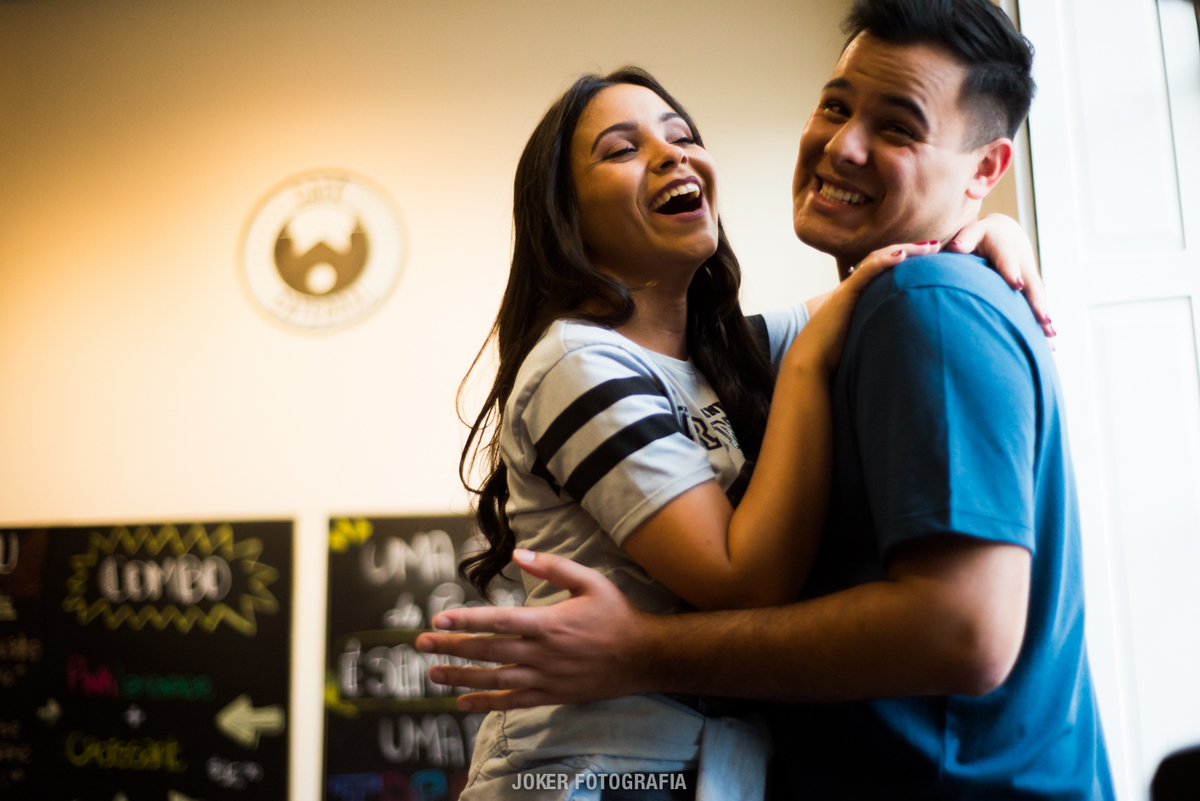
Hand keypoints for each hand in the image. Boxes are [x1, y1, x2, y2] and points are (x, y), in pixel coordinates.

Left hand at [415, 549, 650, 711]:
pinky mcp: (552, 695)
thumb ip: (553, 566)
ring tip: (433, 673)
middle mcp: (543, 654)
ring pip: (495, 680)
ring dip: (461, 677)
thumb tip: (520, 553)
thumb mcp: (590, 581)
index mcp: (549, 623)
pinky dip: (486, 705)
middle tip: (421, 642)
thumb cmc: (616, 614)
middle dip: (452, 646)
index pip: (499, 621)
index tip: (439, 617)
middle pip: (489, 651)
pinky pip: (513, 703)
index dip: (466, 619)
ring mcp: (546, 678)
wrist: (643, 657)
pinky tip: (463, 704)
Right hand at [795, 241, 940, 375]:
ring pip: (877, 259)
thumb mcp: (862, 337)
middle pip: (883, 259)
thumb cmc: (834, 354)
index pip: (883, 270)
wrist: (811, 360)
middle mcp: (853, 287)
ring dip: (904, 250)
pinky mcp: (845, 295)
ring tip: (927, 246)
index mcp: (857, 295)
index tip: (929, 258)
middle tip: (935, 245)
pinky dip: (884, 261)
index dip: (906, 260)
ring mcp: (848, 289)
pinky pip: (866, 272)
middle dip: (910, 250)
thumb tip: (898, 338)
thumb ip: (876, 329)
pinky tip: (902, 254)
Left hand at [944, 214, 1054, 338]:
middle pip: (1031, 285)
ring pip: (1038, 298)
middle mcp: (1022, 265)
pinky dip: (1043, 323)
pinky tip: (1048, 343)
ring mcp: (1029, 278)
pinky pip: (1038, 306)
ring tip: (1050, 337)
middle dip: (1037, 303)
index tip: (1016, 284)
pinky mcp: (1032, 288)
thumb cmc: (983, 235)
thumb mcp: (973, 231)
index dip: (1011, 272)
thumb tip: (954, 248)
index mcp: (1005, 249)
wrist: (1007, 234)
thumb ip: (965, 239)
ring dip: (1045, 317)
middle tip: (1044, 319)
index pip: (1008, 261)